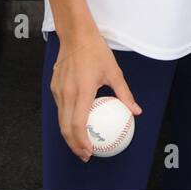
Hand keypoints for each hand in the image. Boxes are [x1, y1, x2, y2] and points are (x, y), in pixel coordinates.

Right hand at [51, 30, 142, 160]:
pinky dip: (66, 119)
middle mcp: (67, 93)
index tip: (90, 151)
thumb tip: (136, 111)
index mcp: (82, 91)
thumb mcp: (114, 72)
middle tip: (86, 154)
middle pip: (65, 128)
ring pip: (61, 119)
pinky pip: (60, 107)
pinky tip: (76, 122)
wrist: (75, 34)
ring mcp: (58, 90)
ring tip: (81, 143)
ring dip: (69, 134)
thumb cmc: (96, 51)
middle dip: (74, 145)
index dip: (82, 142)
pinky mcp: (54, 86)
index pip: (78, 124)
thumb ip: (125, 94)